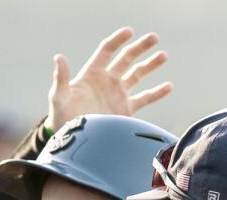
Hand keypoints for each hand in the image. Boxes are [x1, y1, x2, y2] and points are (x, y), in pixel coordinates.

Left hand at [47, 27, 172, 130]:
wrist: (74, 140)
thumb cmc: (62, 117)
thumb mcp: (59, 97)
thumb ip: (62, 78)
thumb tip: (58, 57)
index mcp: (93, 73)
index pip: (107, 50)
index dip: (117, 40)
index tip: (129, 32)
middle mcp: (108, 80)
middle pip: (126, 58)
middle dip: (140, 47)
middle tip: (154, 38)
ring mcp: (118, 94)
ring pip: (138, 74)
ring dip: (150, 65)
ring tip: (163, 56)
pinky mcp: (126, 109)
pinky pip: (144, 98)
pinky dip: (157, 93)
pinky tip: (168, 86)